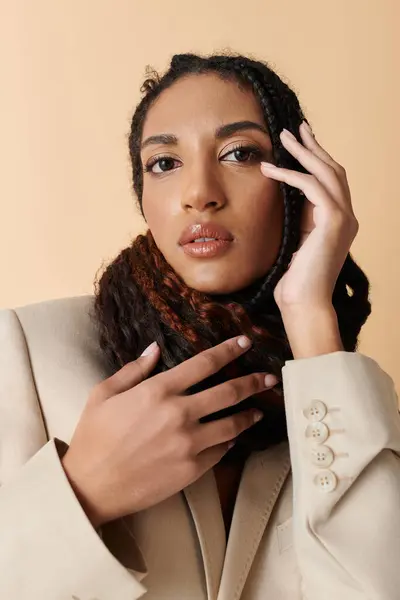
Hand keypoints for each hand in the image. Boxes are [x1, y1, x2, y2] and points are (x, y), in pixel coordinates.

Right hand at [61, 337, 277, 527]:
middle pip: (229, 392)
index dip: (228, 350)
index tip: (245, 342)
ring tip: (259, 410)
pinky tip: (234, 438)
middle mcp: (179, 413)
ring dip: (250, 414)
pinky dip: (230, 442)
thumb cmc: (93, 437)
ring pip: (233, 424)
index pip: (204, 363)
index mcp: (159, 390)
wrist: (91, 487)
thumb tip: (155, 348)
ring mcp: (189, 443)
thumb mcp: (103, 394)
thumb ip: (134, 369)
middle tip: (270, 377)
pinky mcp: (192, 469)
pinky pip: (221, 452)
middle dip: (254, 382)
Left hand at [261, 121, 358, 312]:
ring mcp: (344, 218)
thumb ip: (299, 221)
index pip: (331, 182)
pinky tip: (271, 169)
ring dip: (303, 152)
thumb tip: (287, 199)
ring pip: (326, 172)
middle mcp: (347, 217)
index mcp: (339, 222)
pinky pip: (311, 186)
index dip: (317, 160)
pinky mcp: (333, 221)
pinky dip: (290, 175)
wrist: (304, 303)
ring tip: (284, 137)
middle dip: (313, 147)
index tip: (301, 144)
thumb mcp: (297, 243)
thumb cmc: (295, 282)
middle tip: (296, 129)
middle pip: (333, 170)